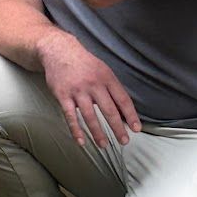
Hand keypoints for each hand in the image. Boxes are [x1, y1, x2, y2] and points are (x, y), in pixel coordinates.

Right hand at [36, 30, 140, 148]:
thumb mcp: (103, 71)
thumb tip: (124, 111)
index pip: (123, 100)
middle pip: (109, 110)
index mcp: (107, 78)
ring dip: (97, 132)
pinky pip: (70, 116)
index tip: (136, 129)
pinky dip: (76, 130)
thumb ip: (112, 89)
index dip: (131, 115)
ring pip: (89, 116)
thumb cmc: (84, 64)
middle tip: (124, 141)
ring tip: (104, 145)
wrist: (59, 51)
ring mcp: (78, 91)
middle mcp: (94, 84)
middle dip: (117, 128)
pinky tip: (81, 141)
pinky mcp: (63, 96)